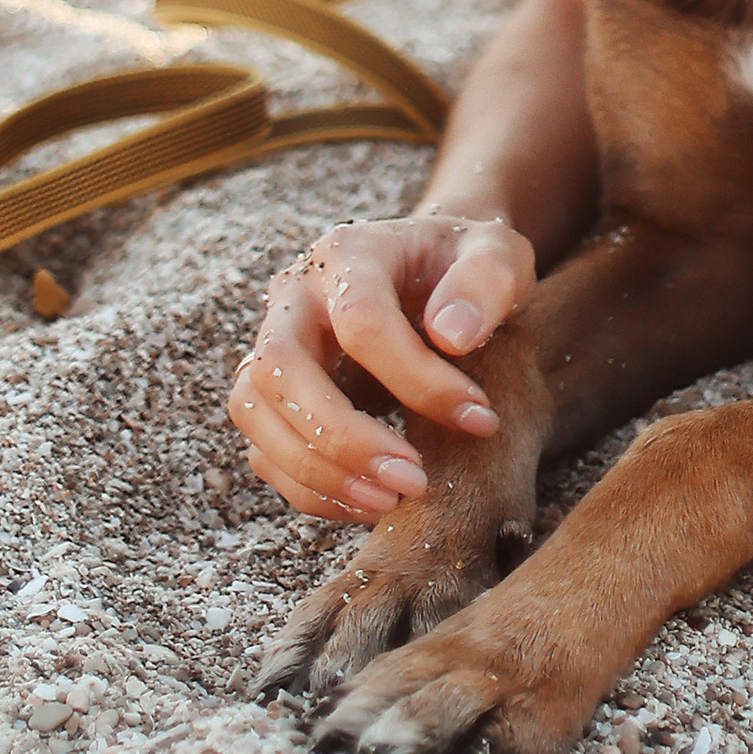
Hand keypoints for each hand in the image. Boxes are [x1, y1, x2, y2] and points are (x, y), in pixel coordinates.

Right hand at [227, 208, 534, 522]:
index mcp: (348, 253)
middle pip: (279, 369)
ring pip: (256, 413)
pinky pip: (265, 450)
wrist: (437, 271)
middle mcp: (295, 295)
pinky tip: (372, 499)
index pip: (360, 321)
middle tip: (414, 480)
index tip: (479, 417)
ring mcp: (275, 343)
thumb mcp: (496, 255)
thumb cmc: (465, 265)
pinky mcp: (275, 394)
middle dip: (342, 438)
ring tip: (391, 501)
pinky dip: (310, 488)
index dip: (418, 380)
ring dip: (317, 472)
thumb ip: (486, 281)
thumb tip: (451, 335)